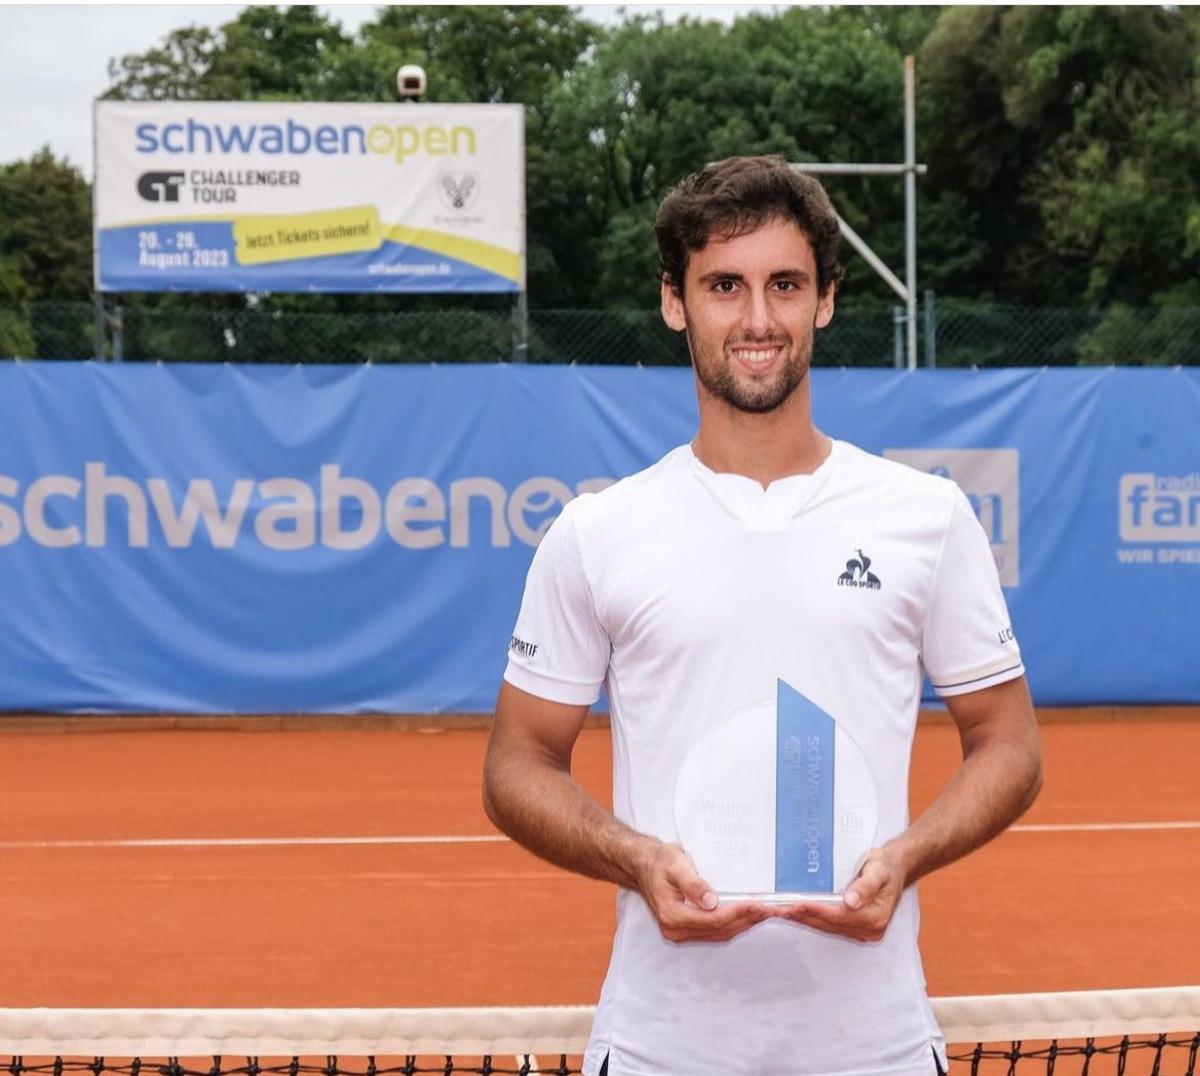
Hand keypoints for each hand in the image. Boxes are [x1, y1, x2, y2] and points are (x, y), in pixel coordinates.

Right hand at [632, 841, 771, 943]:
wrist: (642, 865)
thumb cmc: (659, 861)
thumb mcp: (676, 865)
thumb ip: (693, 884)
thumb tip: (711, 902)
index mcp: (672, 915)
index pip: (713, 920)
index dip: (738, 913)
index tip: (758, 904)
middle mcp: (675, 930)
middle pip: (719, 930)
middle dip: (746, 920)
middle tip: (769, 910)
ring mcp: (680, 933)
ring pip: (719, 934)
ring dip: (742, 924)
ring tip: (764, 914)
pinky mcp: (686, 930)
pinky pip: (713, 932)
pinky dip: (732, 924)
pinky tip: (745, 916)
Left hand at [774, 846, 905, 941]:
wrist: (895, 868)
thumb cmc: (886, 866)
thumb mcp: (878, 870)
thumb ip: (865, 886)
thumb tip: (851, 902)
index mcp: (875, 917)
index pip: (839, 916)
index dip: (816, 911)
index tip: (795, 906)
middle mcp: (869, 929)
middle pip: (829, 924)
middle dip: (802, 917)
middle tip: (777, 909)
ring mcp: (862, 930)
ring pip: (826, 926)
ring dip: (803, 919)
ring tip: (779, 912)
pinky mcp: (855, 926)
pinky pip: (829, 924)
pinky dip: (812, 918)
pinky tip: (796, 913)